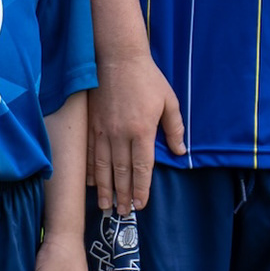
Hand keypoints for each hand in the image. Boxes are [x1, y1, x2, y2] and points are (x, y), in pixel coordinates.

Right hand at [89, 47, 180, 213]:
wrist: (117, 57)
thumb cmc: (147, 78)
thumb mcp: (169, 101)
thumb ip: (174, 128)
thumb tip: (180, 151)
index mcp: (142, 131)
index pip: (142, 168)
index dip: (141, 189)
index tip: (141, 204)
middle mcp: (120, 134)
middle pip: (122, 172)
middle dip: (123, 194)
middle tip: (123, 212)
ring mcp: (102, 129)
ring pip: (103, 166)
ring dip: (105, 188)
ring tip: (106, 205)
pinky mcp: (91, 123)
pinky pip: (89, 152)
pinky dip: (90, 170)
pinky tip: (91, 182)